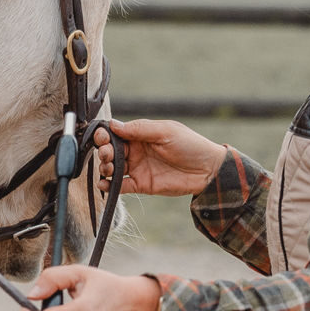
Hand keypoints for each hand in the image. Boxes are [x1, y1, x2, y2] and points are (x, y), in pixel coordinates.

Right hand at [92, 118, 226, 196]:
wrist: (208, 170)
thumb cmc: (190, 145)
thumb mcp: (166, 132)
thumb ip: (140, 129)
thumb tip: (113, 124)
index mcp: (141, 134)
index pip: (116, 133)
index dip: (106, 134)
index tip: (101, 136)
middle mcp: (137, 150)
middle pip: (111, 150)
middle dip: (104, 151)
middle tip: (106, 154)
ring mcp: (138, 168)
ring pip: (113, 168)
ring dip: (105, 167)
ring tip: (108, 167)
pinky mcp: (142, 185)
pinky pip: (121, 186)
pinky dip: (109, 186)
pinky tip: (104, 184)